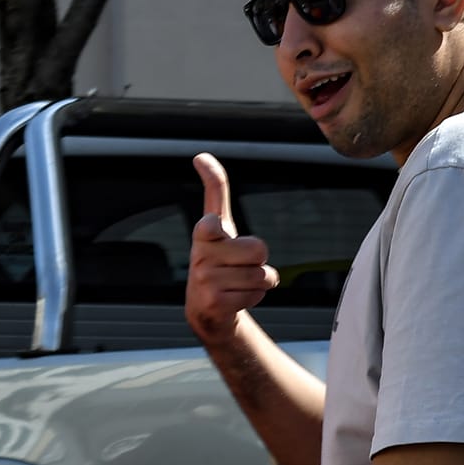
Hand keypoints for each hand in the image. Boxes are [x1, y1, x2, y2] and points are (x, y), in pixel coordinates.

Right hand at [186, 154, 278, 346]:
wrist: (205, 308)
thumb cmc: (216, 261)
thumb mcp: (216, 227)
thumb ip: (214, 191)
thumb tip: (201, 156)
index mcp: (203, 233)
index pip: (212, 224)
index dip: (216, 227)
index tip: (213, 229)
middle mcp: (200, 255)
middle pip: (259, 249)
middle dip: (259, 259)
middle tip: (240, 265)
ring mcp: (205, 280)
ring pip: (262, 274)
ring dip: (258, 281)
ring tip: (237, 283)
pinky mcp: (214, 302)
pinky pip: (257, 294)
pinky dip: (253, 297)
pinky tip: (234, 298)